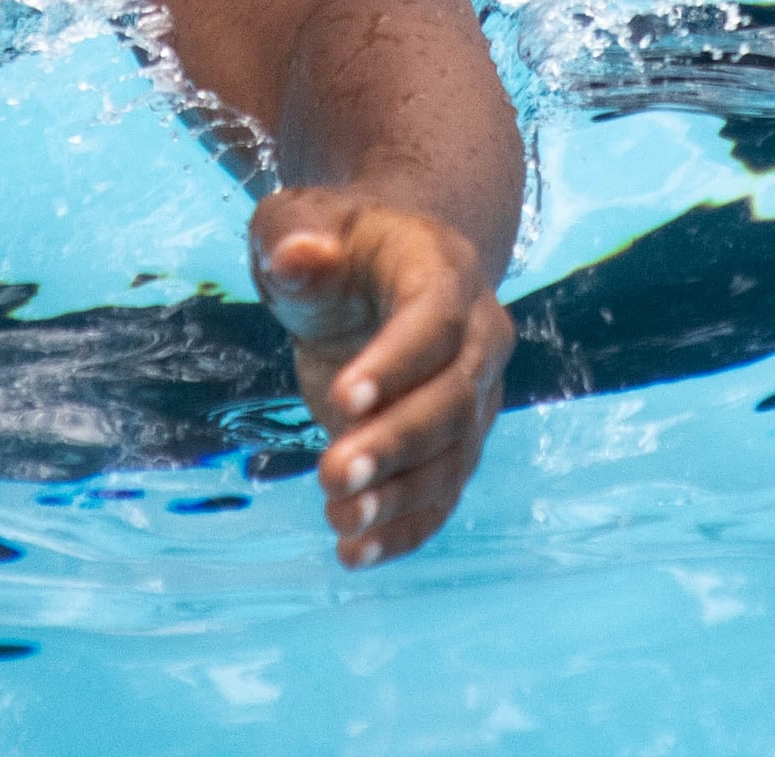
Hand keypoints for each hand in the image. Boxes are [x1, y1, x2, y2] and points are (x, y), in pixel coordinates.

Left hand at [252, 187, 508, 567]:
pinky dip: (405, 528)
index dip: (396, 364)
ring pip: (453, 457)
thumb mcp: (302, 221)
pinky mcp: (458, 444)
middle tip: (331, 477)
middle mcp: (479, 337)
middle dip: (396, 443)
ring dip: (398, 497)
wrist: (380, 272)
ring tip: (339, 524)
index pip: (434, 321)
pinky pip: (443, 493)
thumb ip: (296, 238)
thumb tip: (298, 258)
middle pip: (453, 398)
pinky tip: (356, 553)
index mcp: (446, 271)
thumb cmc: (334, 244)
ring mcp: (475, 396)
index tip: (341, 401)